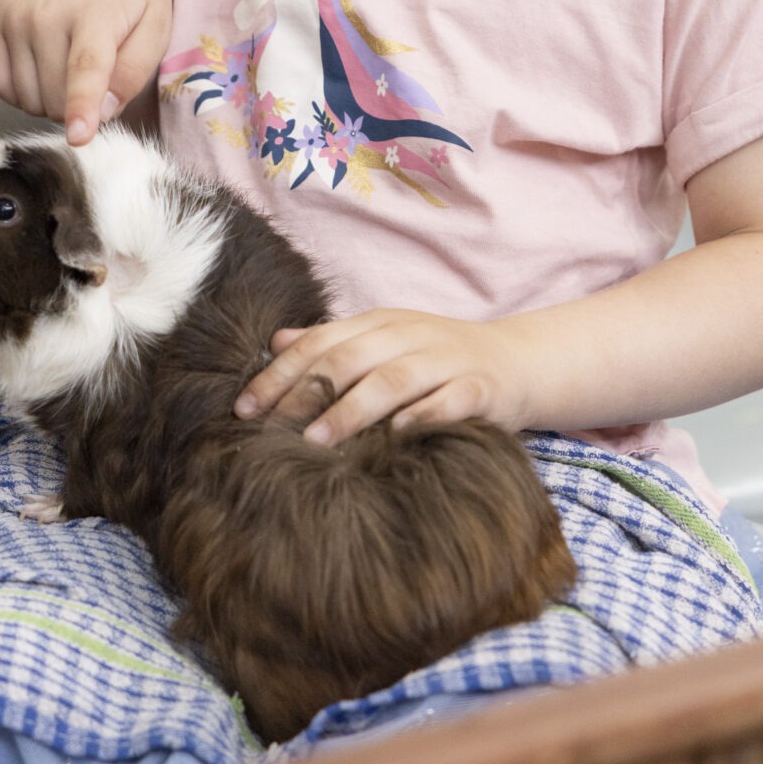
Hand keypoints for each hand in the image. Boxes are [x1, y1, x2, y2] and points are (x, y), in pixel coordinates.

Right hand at [0, 0, 171, 144]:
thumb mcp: (156, 29)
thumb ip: (133, 72)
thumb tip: (102, 112)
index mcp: (94, 11)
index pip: (85, 67)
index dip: (81, 106)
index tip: (78, 137)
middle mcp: (46, 11)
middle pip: (54, 96)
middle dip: (78, 106)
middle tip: (98, 79)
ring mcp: (16, 14)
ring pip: (27, 97)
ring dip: (51, 100)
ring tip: (73, 68)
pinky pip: (0, 84)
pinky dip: (23, 91)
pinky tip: (45, 69)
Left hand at [234, 308, 526, 445]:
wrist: (518, 361)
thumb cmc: (437, 359)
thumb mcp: (384, 341)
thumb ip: (333, 342)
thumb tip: (275, 343)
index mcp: (381, 322)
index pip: (320, 342)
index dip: (280, 374)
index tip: (245, 408)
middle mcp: (410, 335)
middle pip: (350, 358)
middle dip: (306, 392)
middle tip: (271, 428)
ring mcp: (447, 360)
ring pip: (394, 379)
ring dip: (352, 409)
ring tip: (318, 441)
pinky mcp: (480, 388)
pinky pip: (449, 401)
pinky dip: (423, 415)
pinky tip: (397, 435)